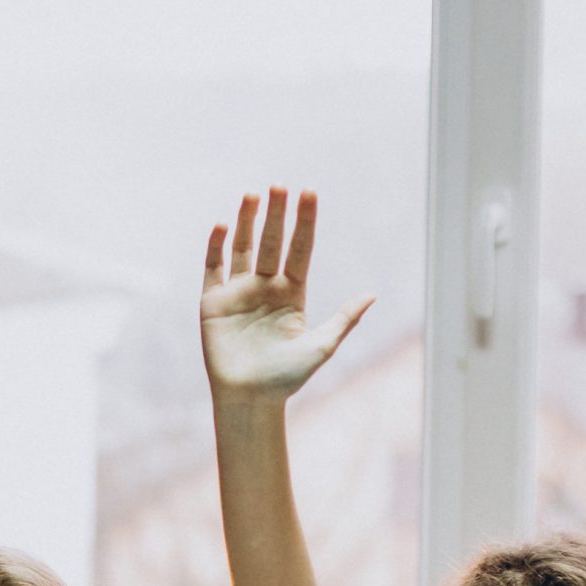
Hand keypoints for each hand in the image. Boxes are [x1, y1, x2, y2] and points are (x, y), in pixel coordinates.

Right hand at [202, 188, 373, 402]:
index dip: (305, 222)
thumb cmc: (286, 378)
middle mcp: (265, 287)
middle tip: (280, 185)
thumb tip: (372, 294)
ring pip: (242, 248)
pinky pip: (214, 268)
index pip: (300, 250)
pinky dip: (216, 246)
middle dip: (276, 215)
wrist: (249, 400)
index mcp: (292, 294)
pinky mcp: (213, 303)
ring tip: (252, 194)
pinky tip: (223, 225)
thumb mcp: (321, 347)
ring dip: (246, 221)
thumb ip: (344, 319)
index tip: (310, 193)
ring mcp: (238, 293)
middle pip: (272, 242)